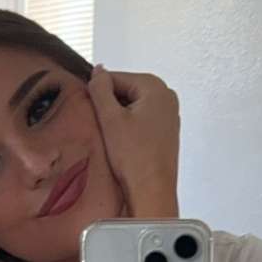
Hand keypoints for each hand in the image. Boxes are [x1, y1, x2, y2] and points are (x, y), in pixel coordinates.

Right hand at [85, 64, 179, 218]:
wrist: (152, 191)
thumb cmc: (134, 157)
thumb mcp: (110, 118)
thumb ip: (100, 89)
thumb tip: (98, 70)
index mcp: (155, 87)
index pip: (115, 78)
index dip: (98, 94)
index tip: (92, 112)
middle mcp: (167, 96)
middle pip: (125, 90)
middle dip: (110, 106)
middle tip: (103, 127)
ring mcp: (169, 114)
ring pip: (132, 106)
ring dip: (118, 118)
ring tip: (113, 137)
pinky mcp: (166, 131)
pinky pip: (140, 120)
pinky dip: (128, 127)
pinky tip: (123, 143)